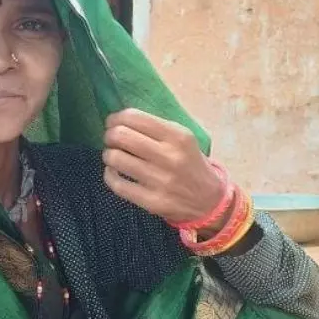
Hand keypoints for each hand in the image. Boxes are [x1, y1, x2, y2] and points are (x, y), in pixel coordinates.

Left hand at [101, 109, 224, 225]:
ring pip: (116, 159)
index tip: (113, 122)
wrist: (209, 201)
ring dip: (109, 155)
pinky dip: (110, 175)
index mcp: (178, 136)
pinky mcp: (152, 202)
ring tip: (114, 156)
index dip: (116, 118)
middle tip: (111, 139)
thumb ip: (156, 128)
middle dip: (109, 135)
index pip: (135, 117)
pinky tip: (115, 173)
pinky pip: (117, 184)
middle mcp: (170, 156)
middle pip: (121, 136)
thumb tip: (119, 120)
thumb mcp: (184, 139)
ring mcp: (160, 181)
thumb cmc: (190, 164)